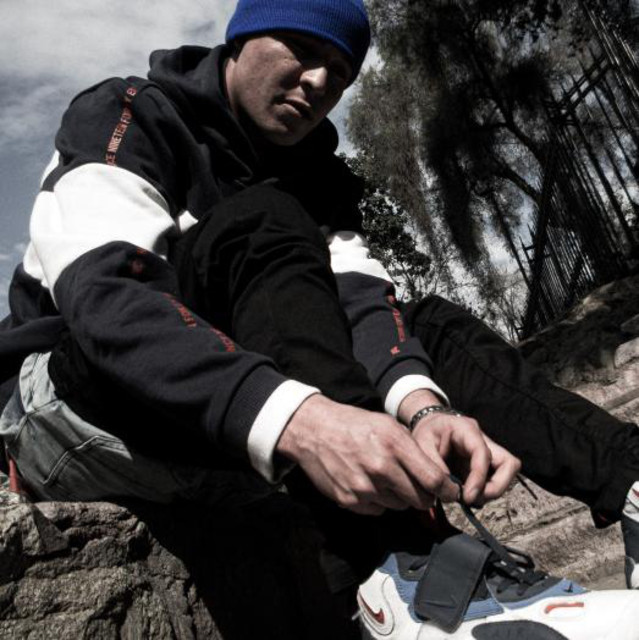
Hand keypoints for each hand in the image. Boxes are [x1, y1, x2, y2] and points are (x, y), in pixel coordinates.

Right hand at [276, 394, 460, 515]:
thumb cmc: (354, 425)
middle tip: (418, 486)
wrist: (314, 430)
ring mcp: (364, 486)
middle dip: (424, 495)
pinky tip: (368, 482)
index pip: (434, 479)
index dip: (448, 490)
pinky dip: (378, 501)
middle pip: (420, 499)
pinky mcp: (349, 500)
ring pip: (400, 506)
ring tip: (385, 477)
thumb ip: (412, 448)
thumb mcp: (388, 424)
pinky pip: (378, 510)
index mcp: (394, 444)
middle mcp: (381, 468)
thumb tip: (436, 474)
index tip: (452, 493)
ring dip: (399, 496)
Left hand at [412, 412, 520, 504]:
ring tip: (466, 498)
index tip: (468, 497)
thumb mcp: (421, 445)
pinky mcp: (485, 466)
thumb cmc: (426, 432)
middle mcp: (483, 440)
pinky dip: (483, 492)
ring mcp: (487, 453)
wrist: (429, 426)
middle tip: (472, 499)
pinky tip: (465, 495)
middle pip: (509, 464)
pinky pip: (493, 481)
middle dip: (496, 487)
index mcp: (467, 429)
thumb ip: (434, 468)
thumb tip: (451, 493)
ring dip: (490, 492)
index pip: (483, 453)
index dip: (479, 478)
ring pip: (505, 474)